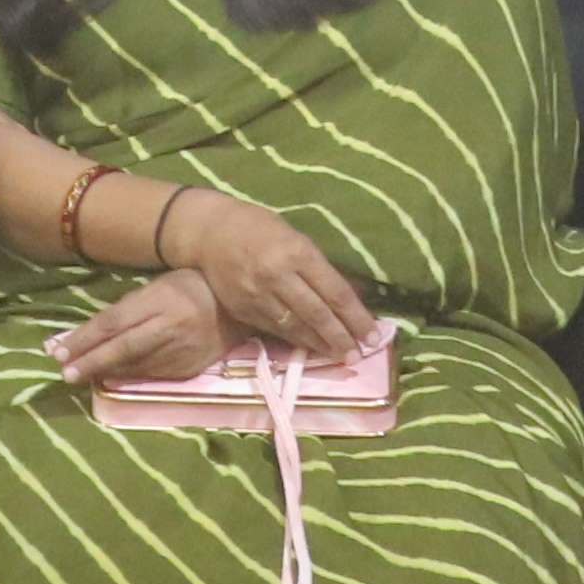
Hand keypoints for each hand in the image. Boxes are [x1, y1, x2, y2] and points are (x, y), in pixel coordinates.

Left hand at [48, 267, 233, 390]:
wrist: (240, 304)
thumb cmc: (194, 284)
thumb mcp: (161, 284)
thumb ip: (131, 307)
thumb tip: (94, 331)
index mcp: (162, 298)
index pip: (114, 322)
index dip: (84, 338)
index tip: (57, 348)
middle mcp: (170, 325)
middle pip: (121, 348)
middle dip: (89, 361)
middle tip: (63, 372)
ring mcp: (182, 350)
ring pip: (135, 366)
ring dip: (104, 371)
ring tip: (78, 375)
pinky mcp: (190, 368)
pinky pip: (153, 375)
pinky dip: (129, 377)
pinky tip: (111, 378)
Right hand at [168, 192, 381, 359]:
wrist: (209, 232)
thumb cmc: (259, 227)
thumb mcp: (294, 236)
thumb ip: (316, 266)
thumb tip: (348, 296)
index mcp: (297, 252)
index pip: (335, 292)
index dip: (356, 317)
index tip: (374, 335)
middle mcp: (279, 276)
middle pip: (318, 314)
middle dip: (342, 337)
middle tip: (359, 355)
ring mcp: (259, 296)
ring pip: (297, 328)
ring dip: (320, 345)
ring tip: (340, 356)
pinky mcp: (244, 310)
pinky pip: (275, 330)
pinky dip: (295, 340)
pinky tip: (310, 347)